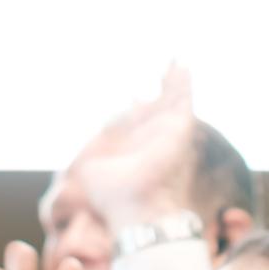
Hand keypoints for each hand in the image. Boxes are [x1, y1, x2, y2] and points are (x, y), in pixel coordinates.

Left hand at [73, 65, 198, 233]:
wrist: (137, 208)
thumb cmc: (114, 197)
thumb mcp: (92, 170)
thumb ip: (91, 156)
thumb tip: (85, 149)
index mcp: (136, 149)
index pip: (138, 124)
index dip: (136, 110)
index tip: (133, 97)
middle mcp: (154, 140)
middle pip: (160, 109)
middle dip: (163, 91)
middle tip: (165, 71)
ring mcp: (168, 133)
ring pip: (175, 101)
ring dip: (176, 81)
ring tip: (177, 61)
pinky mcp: (178, 128)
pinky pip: (183, 99)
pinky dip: (184, 82)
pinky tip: (183, 64)